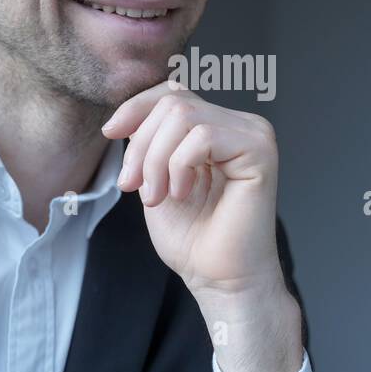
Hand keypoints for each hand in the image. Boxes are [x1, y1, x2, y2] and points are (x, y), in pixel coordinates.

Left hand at [101, 81, 302, 371]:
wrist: (219, 280)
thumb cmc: (193, 239)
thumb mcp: (156, 178)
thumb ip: (149, 142)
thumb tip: (125, 115)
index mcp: (218, 127)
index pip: (172, 91)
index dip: (135, 107)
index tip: (110, 134)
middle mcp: (240, 124)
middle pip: (173, 102)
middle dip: (141, 145)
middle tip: (136, 188)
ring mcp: (254, 134)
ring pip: (183, 115)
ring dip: (156, 160)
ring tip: (159, 196)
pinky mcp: (260, 150)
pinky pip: (203, 135)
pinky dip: (180, 166)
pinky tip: (183, 194)